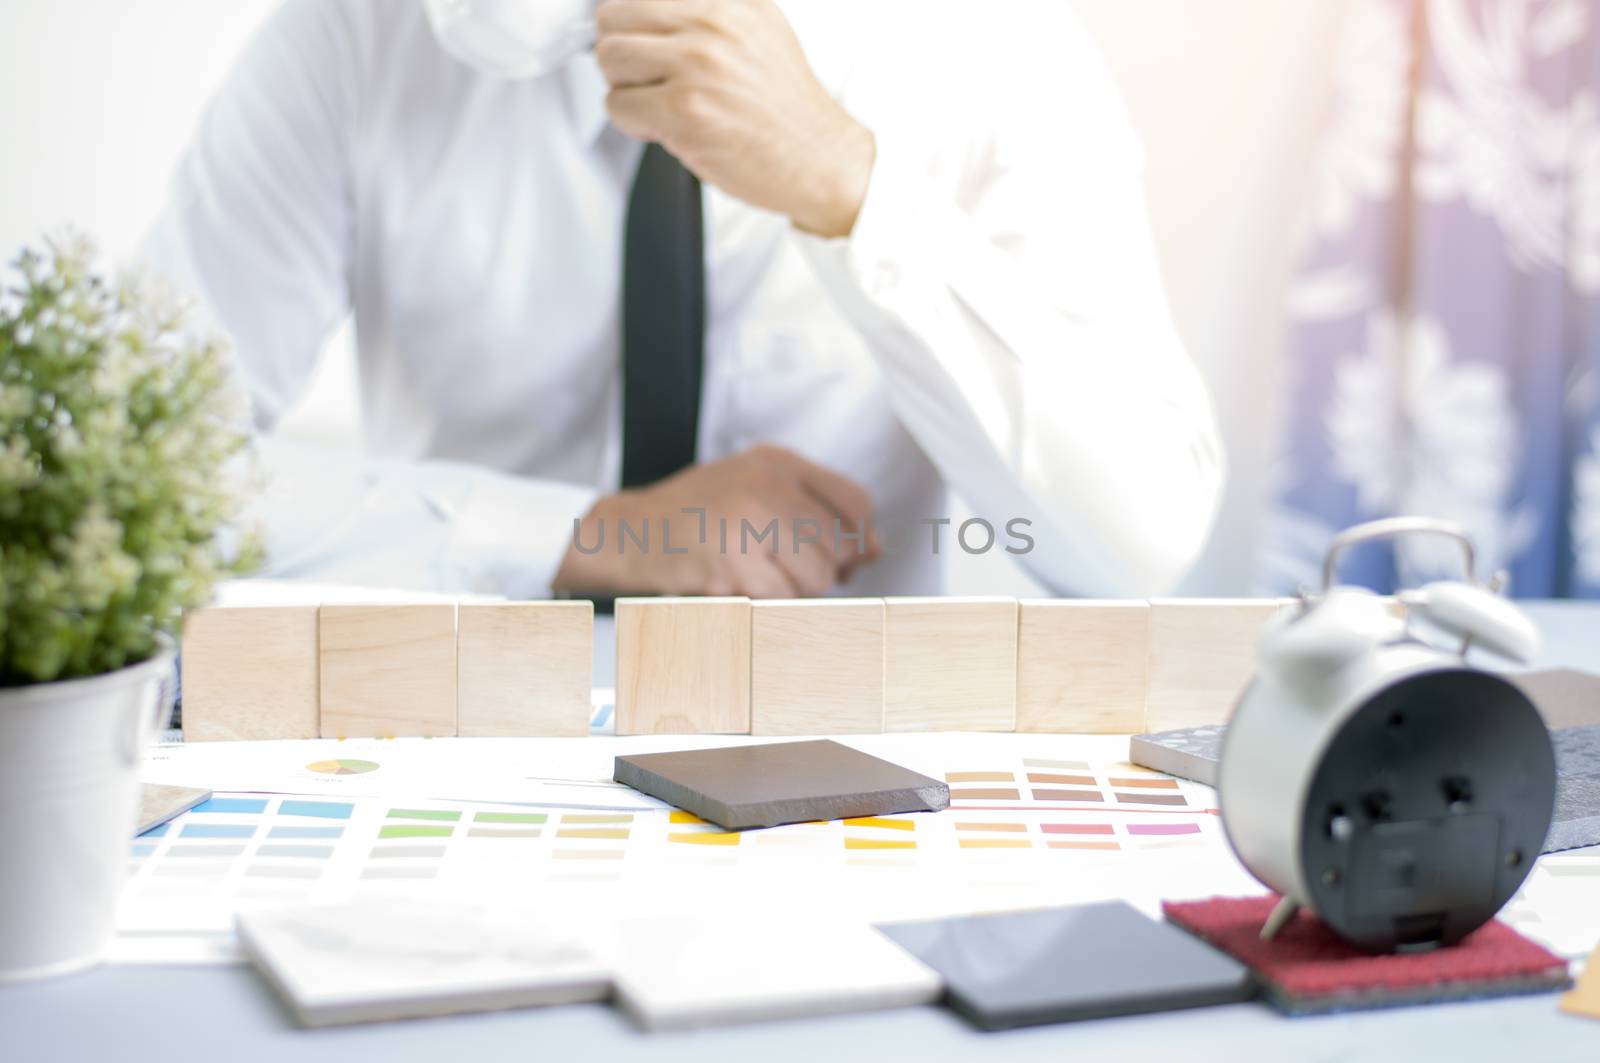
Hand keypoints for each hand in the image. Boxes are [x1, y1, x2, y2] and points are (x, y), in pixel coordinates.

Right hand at [553, 444, 880, 596]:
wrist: (629, 533)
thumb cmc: (697, 516)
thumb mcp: (756, 490)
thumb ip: (815, 510)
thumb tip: (875, 549)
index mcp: (778, 462)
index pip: (855, 503)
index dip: (859, 540)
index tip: (845, 560)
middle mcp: (767, 485)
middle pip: (839, 546)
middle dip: (824, 572)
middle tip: (787, 573)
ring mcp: (747, 523)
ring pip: (816, 578)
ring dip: (796, 592)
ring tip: (759, 579)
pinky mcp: (729, 563)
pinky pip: (781, 599)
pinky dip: (767, 605)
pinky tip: (739, 588)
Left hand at [595, 0, 875, 237]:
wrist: (819, 157)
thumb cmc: (784, 106)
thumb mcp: (758, 27)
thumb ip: (707, 10)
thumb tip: (649, 6)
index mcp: (727, 1)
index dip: (633, 24)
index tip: (645, 46)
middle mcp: (713, 23)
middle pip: (612, 17)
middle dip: (623, 54)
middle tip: (650, 78)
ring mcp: (697, 65)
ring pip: (609, 58)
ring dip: (625, 87)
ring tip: (661, 103)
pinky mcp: (685, 110)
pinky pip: (618, 106)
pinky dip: (633, 123)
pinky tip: (669, 127)